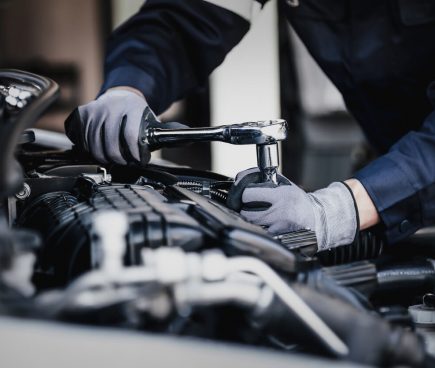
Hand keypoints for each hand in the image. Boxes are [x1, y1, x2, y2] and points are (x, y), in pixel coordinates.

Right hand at [64, 87, 151, 164]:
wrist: (120, 95)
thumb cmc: (136, 113)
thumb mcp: (149, 118)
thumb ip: (156, 133)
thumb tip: (166, 144)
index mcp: (132, 107)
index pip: (131, 134)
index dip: (134, 152)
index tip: (137, 160)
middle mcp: (112, 106)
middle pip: (111, 142)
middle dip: (118, 158)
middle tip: (124, 163)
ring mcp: (96, 109)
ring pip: (95, 143)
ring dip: (104, 157)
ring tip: (112, 160)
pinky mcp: (84, 113)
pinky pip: (84, 138)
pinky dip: (91, 150)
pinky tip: (100, 152)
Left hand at [228, 168, 358, 250]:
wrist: (316, 218)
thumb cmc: (298, 201)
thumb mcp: (285, 185)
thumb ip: (266, 180)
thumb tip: (243, 176)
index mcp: (280, 195)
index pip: (249, 194)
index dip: (244, 194)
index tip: (245, 195)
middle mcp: (280, 212)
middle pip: (247, 213)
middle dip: (244, 209)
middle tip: (246, 206)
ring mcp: (279, 227)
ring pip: (252, 225)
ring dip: (250, 220)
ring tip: (254, 215)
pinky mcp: (279, 237)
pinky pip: (261, 233)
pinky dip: (258, 229)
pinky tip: (263, 225)